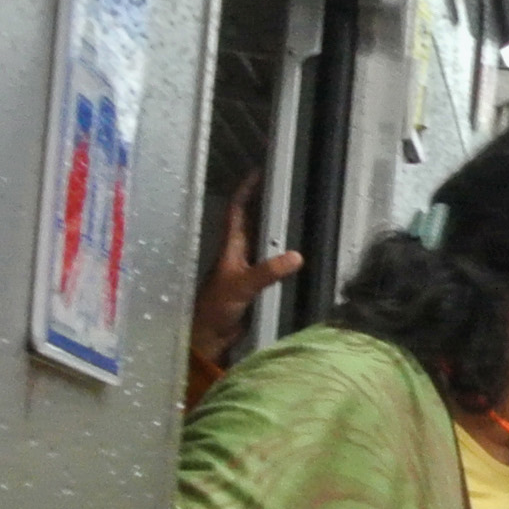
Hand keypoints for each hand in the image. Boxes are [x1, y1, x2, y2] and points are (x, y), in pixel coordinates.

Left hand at [190, 174, 301, 366]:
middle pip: (252, 219)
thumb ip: (268, 272)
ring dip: (275, 225)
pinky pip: (270, 260)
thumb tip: (297, 256)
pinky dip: (282, 252)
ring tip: (296, 210)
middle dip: (264, 201)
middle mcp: (238, 251)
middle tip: (286, 185)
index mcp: (231, 245)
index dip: (247, 189)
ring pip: (262, 238)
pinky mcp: (255, 283)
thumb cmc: (217, 307)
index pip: (238, 209)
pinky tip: (297, 250)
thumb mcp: (243, 286)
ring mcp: (246, 266)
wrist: (211, 336)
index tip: (259, 171)